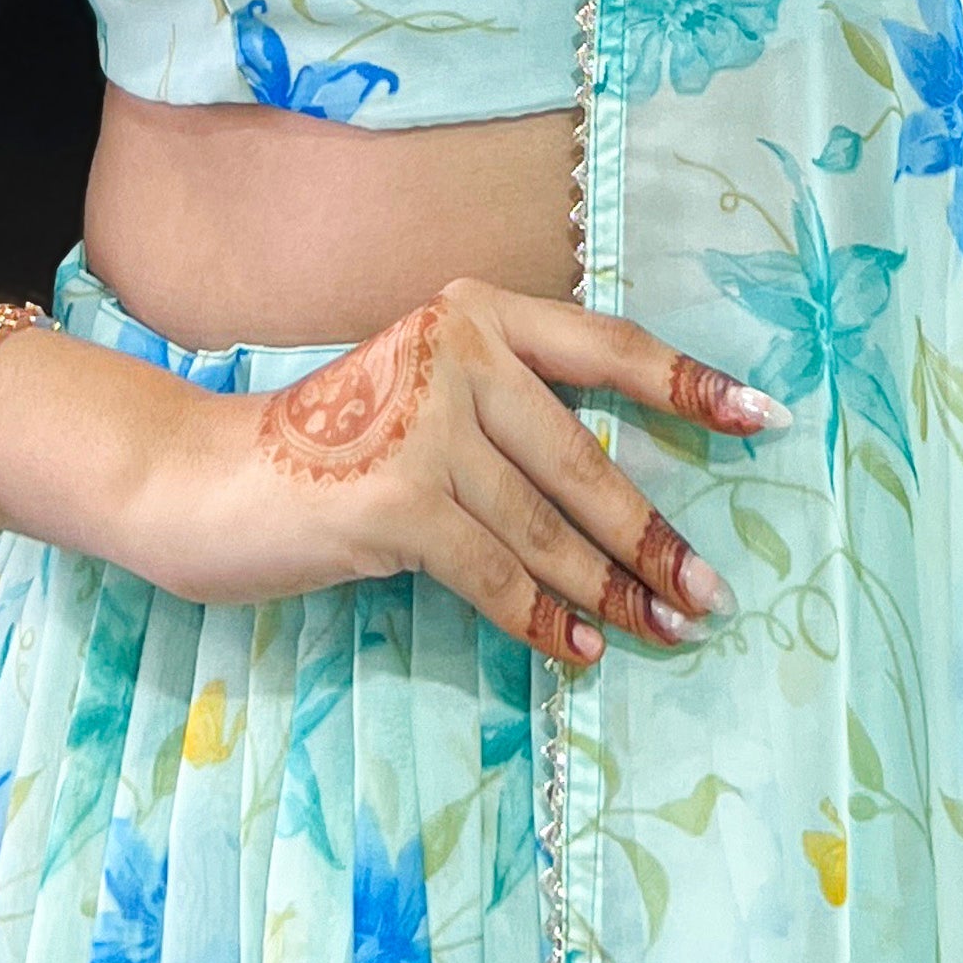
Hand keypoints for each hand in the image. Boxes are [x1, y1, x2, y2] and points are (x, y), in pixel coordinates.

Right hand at [125, 275, 787, 666]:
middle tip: (709, 592)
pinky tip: (576, 649)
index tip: (765, 418)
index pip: (605, 347)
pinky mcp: (394, 499)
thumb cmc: (327, 449)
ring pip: (546, 528)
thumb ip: (507, 424)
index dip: (688, 386)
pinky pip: (495, 574)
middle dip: (652, 537)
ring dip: (610, 592)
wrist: (198, 479)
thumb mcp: (423, 399)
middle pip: (584, 460)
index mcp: (474, 313)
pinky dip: (542, 620)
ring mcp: (421, 423)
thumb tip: (623, 511)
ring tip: (662, 630)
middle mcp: (454, 350)